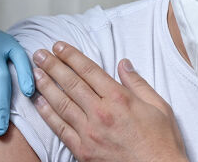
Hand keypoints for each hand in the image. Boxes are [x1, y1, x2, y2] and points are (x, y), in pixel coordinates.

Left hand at [31, 42, 186, 161]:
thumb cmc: (162, 143)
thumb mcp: (159, 107)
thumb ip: (138, 84)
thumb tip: (124, 64)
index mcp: (119, 99)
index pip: (88, 70)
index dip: (71, 56)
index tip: (59, 46)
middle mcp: (101, 113)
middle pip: (71, 83)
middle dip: (52, 65)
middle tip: (39, 54)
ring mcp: (90, 133)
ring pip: (62, 103)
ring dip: (46, 86)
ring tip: (35, 73)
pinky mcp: (83, 151)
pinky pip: (61, 129)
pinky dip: (48, 114)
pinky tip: (40, 102)